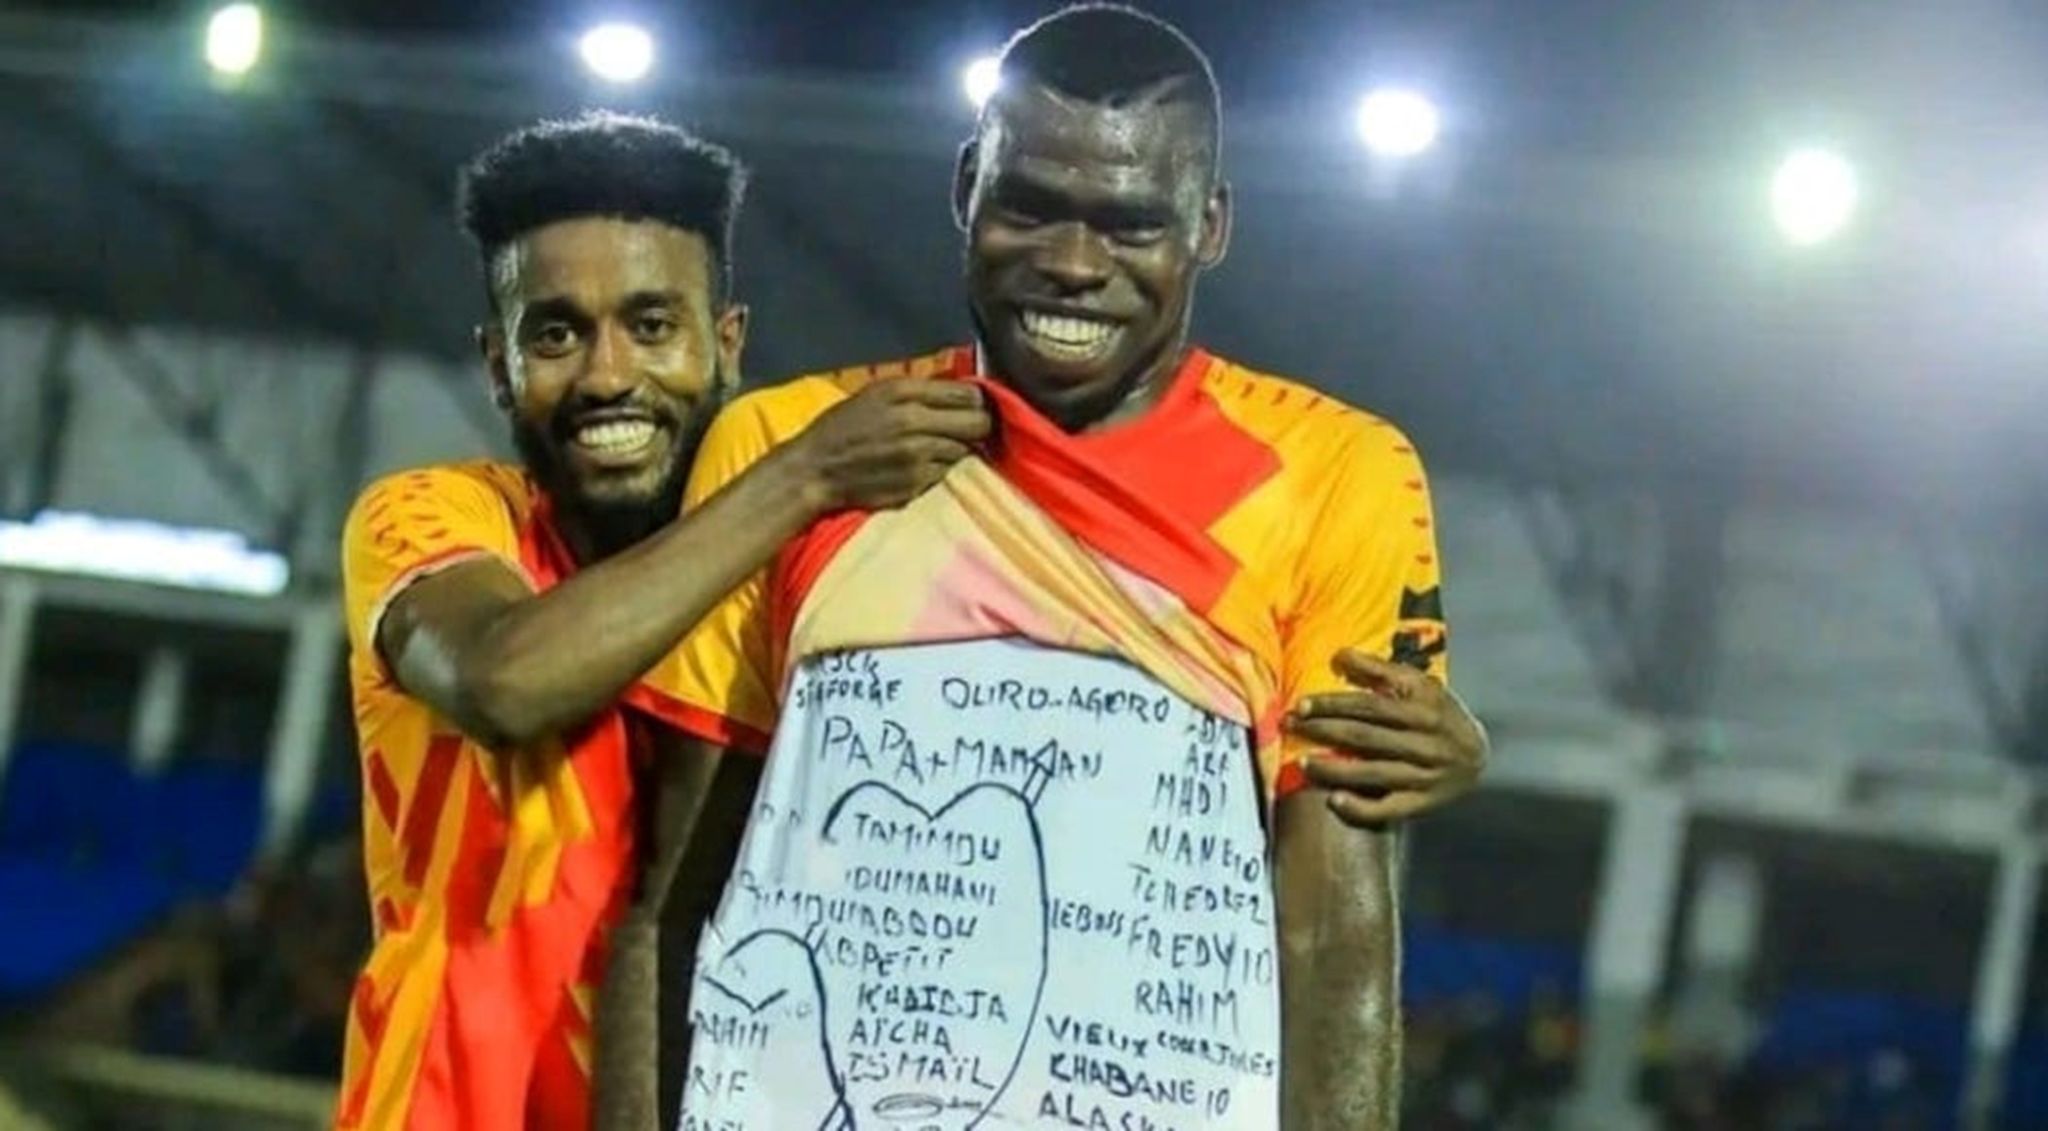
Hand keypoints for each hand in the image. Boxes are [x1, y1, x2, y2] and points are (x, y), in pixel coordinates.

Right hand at [786, 378, 993, 510]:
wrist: (814, 471)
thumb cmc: (841, 429)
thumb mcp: (874, 395)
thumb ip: (917, 390)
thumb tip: (961, 390)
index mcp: (903, 392)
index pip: (968, 393)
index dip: (977, 401)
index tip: (974, 407)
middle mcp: (913, 421)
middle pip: (978, 423)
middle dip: (978, 426)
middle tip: (969, 431)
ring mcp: (917, 455)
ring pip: (965, 451)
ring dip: (957, 451)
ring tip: (937, 450)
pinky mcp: (916, 484)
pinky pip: (946, 474)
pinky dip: (940, 471)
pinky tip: (922, 468)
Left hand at [1285, 649, 1487, 826]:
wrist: (1478, 755)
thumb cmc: (1437, 713)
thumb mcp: (1418, 684)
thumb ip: (1379, 669)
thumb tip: (1338, 655)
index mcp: (1423, 709)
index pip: (1370, 705)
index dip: (1333, 704)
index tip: (1302, 705)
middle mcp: (1425, 742)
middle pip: (1366, 737)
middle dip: (1324, 731)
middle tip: (1290, 727)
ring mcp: (1424, 775)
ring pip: (1373, 773)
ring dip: (1335, 770)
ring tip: (1303, 763)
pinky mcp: (1422, 803)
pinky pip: (1388, 809)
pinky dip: (1361, 807)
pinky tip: (1334, 800)